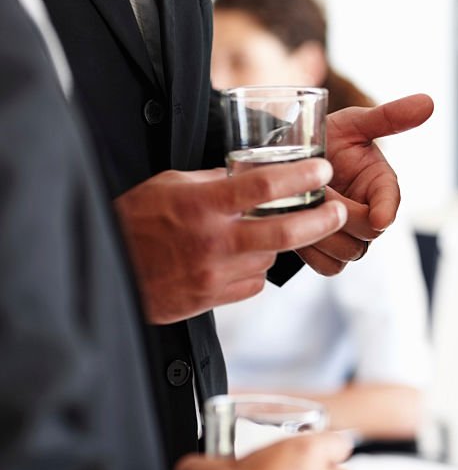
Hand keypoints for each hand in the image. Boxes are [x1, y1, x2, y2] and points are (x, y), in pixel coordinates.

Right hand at [115, 159, 346, 323]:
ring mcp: (213, 274)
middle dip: (321, 220)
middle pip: (284, 233)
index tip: (322, 170)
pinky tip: (240, 257)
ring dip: (277, 244)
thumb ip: (215, 181)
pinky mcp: (211, 299)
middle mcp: (212, 241)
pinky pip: (252, 282)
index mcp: (201, 205)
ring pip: (270, 258)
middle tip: (338, 210)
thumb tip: (254, 173)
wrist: (107, 270)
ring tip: (266, 231)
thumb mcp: (171, 185)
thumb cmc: (136, 219)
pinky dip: (255, 268)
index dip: (300, 177)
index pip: (263, 187)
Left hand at [296, 94, 433, 275]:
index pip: (391, 204)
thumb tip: (428, 101)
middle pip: (368, 234)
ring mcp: (351, 238)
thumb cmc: (322, 140)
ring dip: (321, 233)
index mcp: (382, 185)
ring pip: (347, 253)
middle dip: (339, 216)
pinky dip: (312, 253)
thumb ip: (389, 117)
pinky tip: (296, 227)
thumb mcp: (352, 123)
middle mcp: (372, 214)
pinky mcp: (329, 257)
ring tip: (301, 207)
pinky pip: (328, 267)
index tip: (378, 218)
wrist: (282, 161)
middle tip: (314, 194)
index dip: (384, 212)